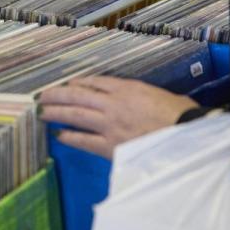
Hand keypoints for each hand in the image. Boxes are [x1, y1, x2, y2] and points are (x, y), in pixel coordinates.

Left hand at [39, 77, 197, 158]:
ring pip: (76, 115)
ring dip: (56, 112)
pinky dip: (70, 137)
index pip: (95, 82)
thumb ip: (143, 95)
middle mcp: (113, 103)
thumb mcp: (161, 94)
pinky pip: (85, 140)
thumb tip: (137, 100)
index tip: (68, 83)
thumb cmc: (182, 115)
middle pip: (78, 96)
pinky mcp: (111, 146)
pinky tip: (59, 135)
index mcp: (128, 88)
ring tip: (41, 111)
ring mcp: (110, 125)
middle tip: (41, 95)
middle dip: (58, 95)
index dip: (79, 83)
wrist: (187, 135)